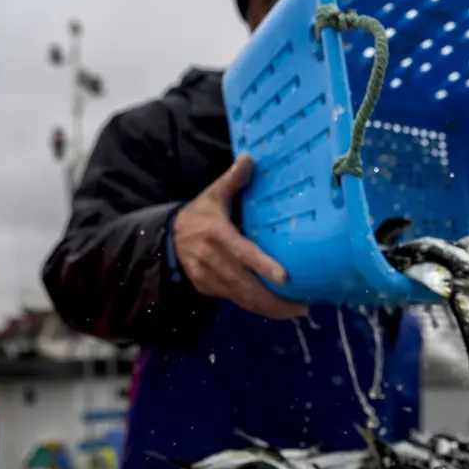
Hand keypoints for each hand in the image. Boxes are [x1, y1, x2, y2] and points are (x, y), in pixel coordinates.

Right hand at [173, 154, 307, 319]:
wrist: (166, 239)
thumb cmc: (198, 215)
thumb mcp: (212, 195)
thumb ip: (233, 179)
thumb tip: (251, 157)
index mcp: (218, 235)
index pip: (243, 253)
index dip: (263, 266)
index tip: (285, 278)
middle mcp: (213, 260)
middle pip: (246, 287)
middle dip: (274, 301)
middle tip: (302, 307)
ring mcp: (210, 278)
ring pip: (242, 299)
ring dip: (270, 309)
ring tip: (297, 311)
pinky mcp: (208, 289)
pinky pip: (236, 301)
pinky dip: (257, 307)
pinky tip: (277, 309)